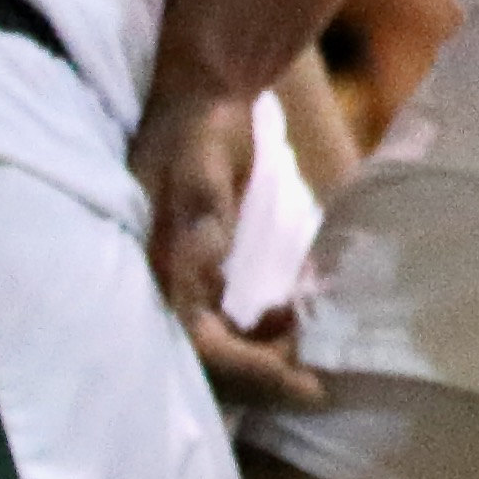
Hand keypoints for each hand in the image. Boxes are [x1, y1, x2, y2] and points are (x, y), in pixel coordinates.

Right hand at [132, 75, 330, 406]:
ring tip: (311, 343)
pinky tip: (291, 315)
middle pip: (209, 363)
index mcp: (155, 266)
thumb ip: (202, 207)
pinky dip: (259, 334)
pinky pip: (224, 326)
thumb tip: (204, 264)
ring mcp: (177, 285)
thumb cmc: (199, 125)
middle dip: (265, 379)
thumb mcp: (201, 157)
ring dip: (264, 358)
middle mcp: (159, 286)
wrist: (200, 96)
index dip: (251, 372)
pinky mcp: (195, 279)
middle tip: (323, 381)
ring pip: (217, 350)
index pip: (199, 344)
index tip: (307, 382)